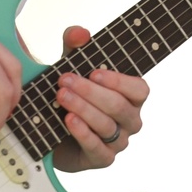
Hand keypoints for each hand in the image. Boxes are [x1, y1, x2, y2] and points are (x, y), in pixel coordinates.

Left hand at [51, 25, 148, 171]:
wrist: (51, 127)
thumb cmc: (72, 91)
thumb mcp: (71, 63)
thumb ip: (75, 45)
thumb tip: (81, 33)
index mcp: (130, 96)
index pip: (140, 89)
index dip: (120, 82)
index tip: (94, 72)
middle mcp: (129, 120)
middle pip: (119, 107)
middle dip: (91, 92)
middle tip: (65, 80)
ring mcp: (117, 141)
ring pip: (107, 126)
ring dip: (83, 109)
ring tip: (61, 97)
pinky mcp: (101, 158)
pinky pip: (98, 149)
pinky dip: (83, 133)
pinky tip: (68, 120)